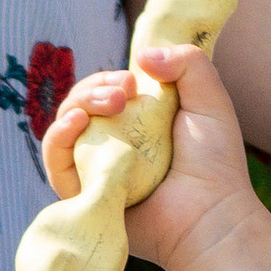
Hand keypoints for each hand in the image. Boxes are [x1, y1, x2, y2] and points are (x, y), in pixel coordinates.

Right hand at [43, 45, 254, 270]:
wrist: (211, 214)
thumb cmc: (215, 164)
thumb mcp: (210, 101)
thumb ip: (187, 63)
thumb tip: (142, 55)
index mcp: (138, 125)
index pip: (105, 92)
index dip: (109, 79)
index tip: (134, 80)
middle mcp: (113, 146)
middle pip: (80, 106)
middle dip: (95, 88)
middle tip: (125, 91)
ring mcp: (96, 170)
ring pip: (65, 128)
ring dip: (79, 105)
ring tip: (109, 104)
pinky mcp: (83, 194)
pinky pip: (55, 162)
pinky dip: (57, 137)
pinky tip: (75, 122)